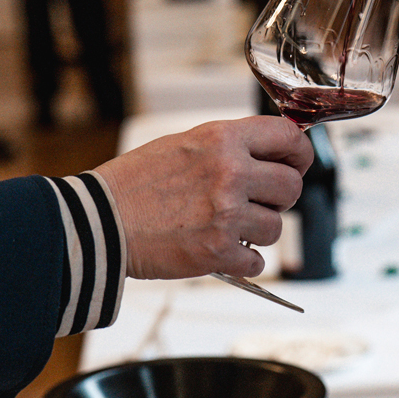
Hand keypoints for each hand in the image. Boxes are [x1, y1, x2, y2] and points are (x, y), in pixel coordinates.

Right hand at [94, 116, 313, 279]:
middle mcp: (230, 172)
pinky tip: (222, 250)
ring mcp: (226, 212)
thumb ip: (231, 146)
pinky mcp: (218, 250)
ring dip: (258, 231)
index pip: (288, 137)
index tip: (296, 163)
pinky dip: (243, 260)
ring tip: (228, 226)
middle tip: (257, 202)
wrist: (99, 220)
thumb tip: (272, 153)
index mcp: (223, 139)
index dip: (299, 153)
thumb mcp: (187, 143)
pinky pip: (257, 260)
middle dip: (279, 197)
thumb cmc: (137, 182)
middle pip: (291, 185)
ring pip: (276, 226)